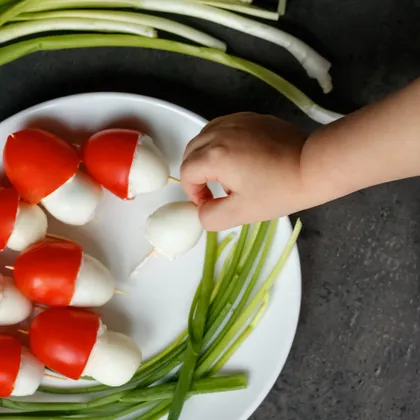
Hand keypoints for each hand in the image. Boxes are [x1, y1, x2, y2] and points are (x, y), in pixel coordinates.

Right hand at [181, 113, 309, 230]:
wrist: (312, 166)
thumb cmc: (280, 190)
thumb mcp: (242, 212)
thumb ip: (212, 217)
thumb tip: (202, 211)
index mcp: (215, 156)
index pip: (187, 172)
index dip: (194, 192)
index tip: (210, 203)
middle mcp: (220, 132)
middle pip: (191, 152)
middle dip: (196, 174)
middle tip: (214, 191)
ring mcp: (235, 121)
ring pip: (204, 137)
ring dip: (206, 157)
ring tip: (226, 174)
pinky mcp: (249, 118)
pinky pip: (222, 128)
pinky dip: (219, 143)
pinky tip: (236, 157)